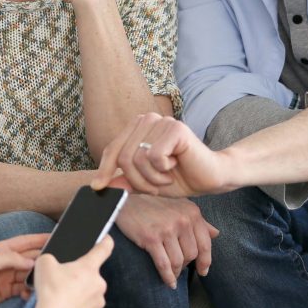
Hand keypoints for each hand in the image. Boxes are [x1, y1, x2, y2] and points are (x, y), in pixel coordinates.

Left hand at [0, 233, 48, 303]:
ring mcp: (8, 275)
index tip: (53, 236)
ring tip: (38, 282)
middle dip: (40, 261)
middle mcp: (7, 260)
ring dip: (34, 278)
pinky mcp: (8, 289)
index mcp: (3, 249)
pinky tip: (28, 293)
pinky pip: (23, 288)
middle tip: (50, 265)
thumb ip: (12, 258)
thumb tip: (31, 260)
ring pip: (28, 274)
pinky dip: (28, 291)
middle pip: (29, 257)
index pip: (25, 241)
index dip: (39, 238)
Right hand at [29, 236, 112, 307]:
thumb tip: (51, 261)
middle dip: (81, 274)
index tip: (106, 239)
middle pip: (92, 273)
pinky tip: (68, 306)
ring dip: (81, 290)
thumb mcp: (44, 262)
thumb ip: (51, 257)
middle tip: (65, 278)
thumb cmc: (51, 290)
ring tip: (65, 294)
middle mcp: (98, 282)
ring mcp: (98, 300)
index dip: (106, 241)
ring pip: (91, 291)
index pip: (104, 248)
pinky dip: (80, 305)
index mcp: (89, 266)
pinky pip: (88, 305)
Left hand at [91, 112, 230, 197]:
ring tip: (166, 176)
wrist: (211, 178)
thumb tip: (99, 184)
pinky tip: (176, 165)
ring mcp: (162, 121)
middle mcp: (148, 120)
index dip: (104, 170)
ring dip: (152, 178)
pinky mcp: (175, 129)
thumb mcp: (146, 182)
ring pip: (137, 159)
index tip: (97, 187)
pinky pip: (154, 156)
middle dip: (137, 181)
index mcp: (138, 128)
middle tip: (155, 187)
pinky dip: (162, 170)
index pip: (113, 149)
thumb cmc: (180, 177)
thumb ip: (125, 180)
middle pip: (123, 157)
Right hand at [115, 194, 218, 285]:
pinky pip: (164, 264)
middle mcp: (182, 219)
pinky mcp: (151, 238)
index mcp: (191, 212)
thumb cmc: (153, 205)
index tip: (203, 271)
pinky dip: (167, 277)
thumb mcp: (178, 207)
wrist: (125, 201)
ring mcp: (167, 229)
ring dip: (176, 272)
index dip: (205, 260)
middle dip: (186, 265)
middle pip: (191, 254)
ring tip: (172, 275)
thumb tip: (216, 233)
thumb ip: (198, 221)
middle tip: (180, 268)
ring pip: (178, 261)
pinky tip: (169, 282)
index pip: (205, 243)